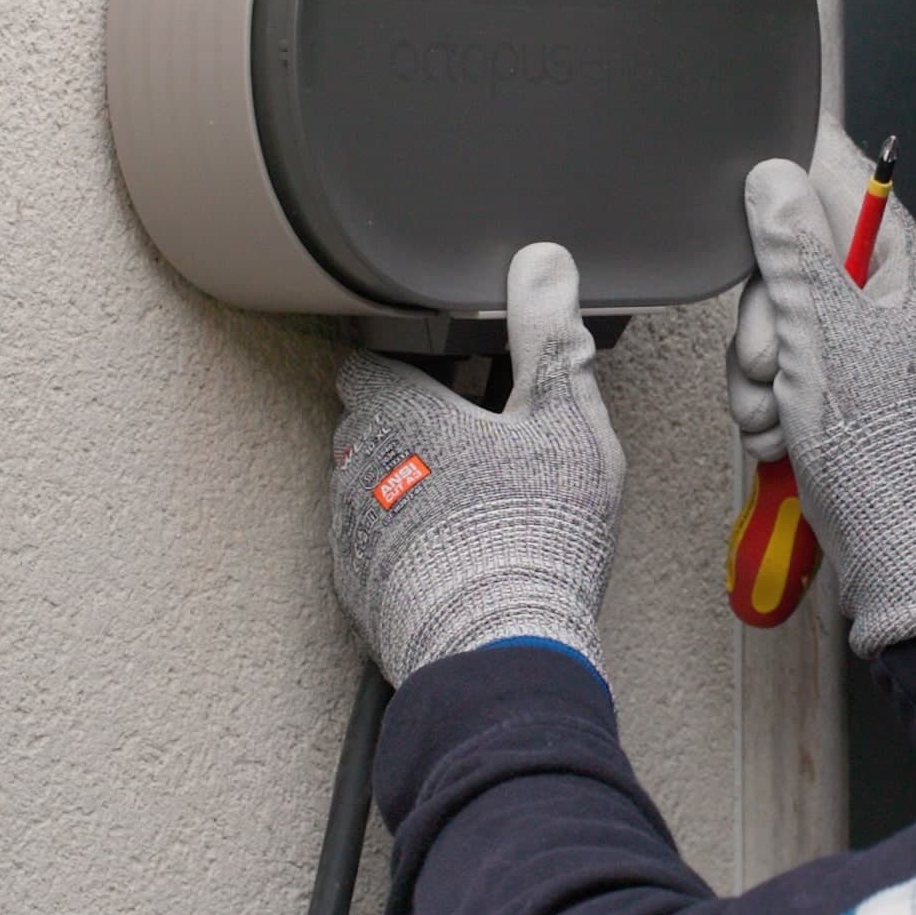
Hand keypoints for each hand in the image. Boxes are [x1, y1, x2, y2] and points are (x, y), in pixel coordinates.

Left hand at [331, 244, 625, 684]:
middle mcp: (356, 470)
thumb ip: (550, 336)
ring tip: (467, 508)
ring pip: (363, 493)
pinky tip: (457, 563)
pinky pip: (373, 555)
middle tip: (467, 442)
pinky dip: (405, 552)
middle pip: (365, 429)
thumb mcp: (564, 422)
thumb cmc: (535, 534)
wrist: (502, 653)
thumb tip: (542, 261)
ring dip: (400, 493)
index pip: (366, 364)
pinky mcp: (359, 597)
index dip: (403, 363)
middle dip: (404, 430)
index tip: (439, 374)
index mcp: (398, 415)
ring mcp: (351, 538)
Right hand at [731, 134, 915, 655]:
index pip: (853, 186)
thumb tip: (773, 176)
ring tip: (771, 410)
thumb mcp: (823, 333)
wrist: (894, 550)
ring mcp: (871, 350)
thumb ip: (793, 248)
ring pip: (784, 317)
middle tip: (768, 356)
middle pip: (803, 257)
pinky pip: (786, 366)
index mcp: (915, 272)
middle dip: (767, 313)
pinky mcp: (845, 391)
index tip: (751, 199)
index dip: (795, 188)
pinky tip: (776, 432)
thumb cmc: (880, 452)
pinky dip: (769, 399)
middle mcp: (899, 304)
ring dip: (761, 366)